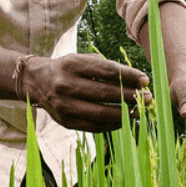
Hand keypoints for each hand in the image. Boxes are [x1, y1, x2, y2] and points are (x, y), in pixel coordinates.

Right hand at [24, 53, 151, 132]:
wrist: (37, 82)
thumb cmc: (68, 69)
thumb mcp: (82, 60)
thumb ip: (106, 68)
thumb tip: (137, 82)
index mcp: (72, 65)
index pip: (106, 71)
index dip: (128, 76)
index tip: (146, 80)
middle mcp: (65, 85)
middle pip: (105, 93)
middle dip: (131, 96)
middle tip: (148, 97)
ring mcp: (64, 105)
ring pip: (101, 113)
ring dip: (125, 113)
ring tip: (140, 110)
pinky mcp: (65, 121)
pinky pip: (94, 126)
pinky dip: (112, 124)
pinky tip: (124, 119)